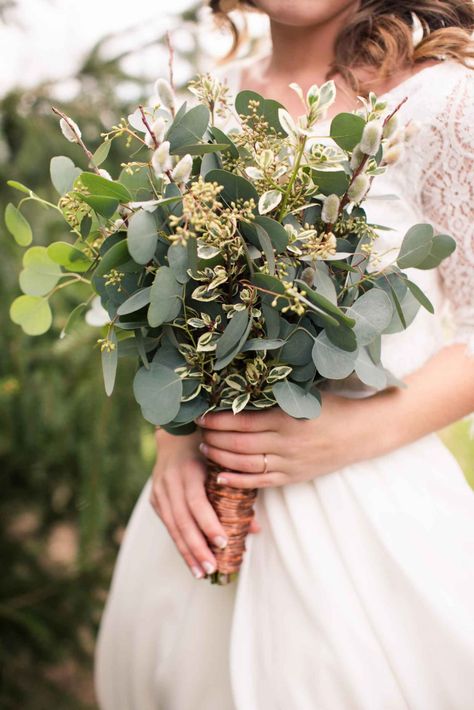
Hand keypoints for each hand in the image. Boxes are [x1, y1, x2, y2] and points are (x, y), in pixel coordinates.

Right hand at [150, 428, 260, 578]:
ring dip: (187, 551)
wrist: (176, 433)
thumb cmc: (208, 448)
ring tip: (200, 572)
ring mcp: (159, 489)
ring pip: (172, 526)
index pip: (196, 502)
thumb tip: (256, 528)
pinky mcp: (155, 497)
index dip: (208, 523)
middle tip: (212, 567)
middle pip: (182, 519)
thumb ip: (238, 492)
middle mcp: (170, 480)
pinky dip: (179, 542)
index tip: (223, 542)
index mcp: (188, 469)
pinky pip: (167, 524)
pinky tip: (190, 559)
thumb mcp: (223, 462)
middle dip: (197, 546)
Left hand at [197, 393, 379, 488]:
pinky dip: (238, 481)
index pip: (243, 421)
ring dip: (221, 458)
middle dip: (215, 439)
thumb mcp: (304, 396)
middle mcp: (286, 443)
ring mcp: (290, 463)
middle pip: (240, 444)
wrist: (361, 432)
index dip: (218, 420)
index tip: (200, 416)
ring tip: (205, 450)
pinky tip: (220, 477)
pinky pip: (260, 482)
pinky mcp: (294, 477)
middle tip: (198, 433)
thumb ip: (275, 396)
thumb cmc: (332, 408)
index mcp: (287, 418)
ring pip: (246, 464)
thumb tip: (242, 389)